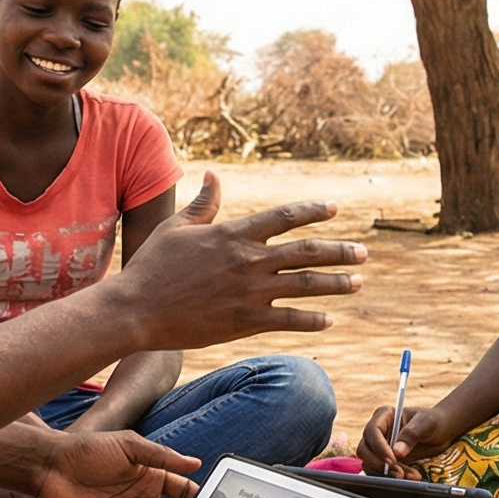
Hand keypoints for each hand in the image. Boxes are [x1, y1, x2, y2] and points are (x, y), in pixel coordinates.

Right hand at [106, 174, 364, 348]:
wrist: (136, 309)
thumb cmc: (152, 266)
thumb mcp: (177, 227)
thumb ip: (203, 203)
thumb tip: (214, 175)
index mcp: (233, 234)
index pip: (284, 217)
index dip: (313, 211)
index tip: (335, 209)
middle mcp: (247, 261)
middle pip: (305, 251)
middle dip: (338, 251)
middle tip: (362, 252)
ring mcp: (249, 293)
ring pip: (304, 285)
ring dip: (335, 283)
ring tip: (357, 281)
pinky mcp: (244, 322)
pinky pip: (288, 320)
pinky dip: (311, 319)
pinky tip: (328, 319)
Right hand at [355, 401, 457, 476]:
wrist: (442, 431)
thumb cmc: (434, 421)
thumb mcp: (426, 423)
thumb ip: (412, 434)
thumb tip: (397, 452)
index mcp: (384, 416)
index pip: (372, 431)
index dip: (378, 447)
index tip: (392, 460)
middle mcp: (378, 431)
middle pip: (364, 450)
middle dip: (379, 464)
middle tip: (398, 473)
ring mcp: (380, 447)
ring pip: (371, 464)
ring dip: (387, 473)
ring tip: (410, 476)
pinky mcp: (385, 460)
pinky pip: (381, 472)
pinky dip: (392, 477)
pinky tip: (411, 476)